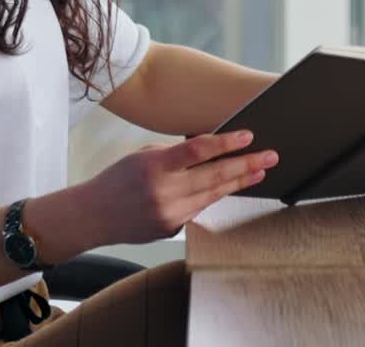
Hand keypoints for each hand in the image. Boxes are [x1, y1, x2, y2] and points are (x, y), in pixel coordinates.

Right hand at [86, 130, 277, 243]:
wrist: (94, 215)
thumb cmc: (118, 178)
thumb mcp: (144, 154)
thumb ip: (176, 154)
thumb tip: (210, 149)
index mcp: (155, 166)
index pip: (197, 150)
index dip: (226, 142)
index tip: (247, 135)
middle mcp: (164, 192)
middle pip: (214, 176)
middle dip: (246, 165)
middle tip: (270, 156)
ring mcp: (169, 214)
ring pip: (213, 194)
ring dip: (240, 182)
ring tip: (260, 171)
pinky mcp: (171, 228)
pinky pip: (201, 207)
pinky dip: (217, 195)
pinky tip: (233, 186)